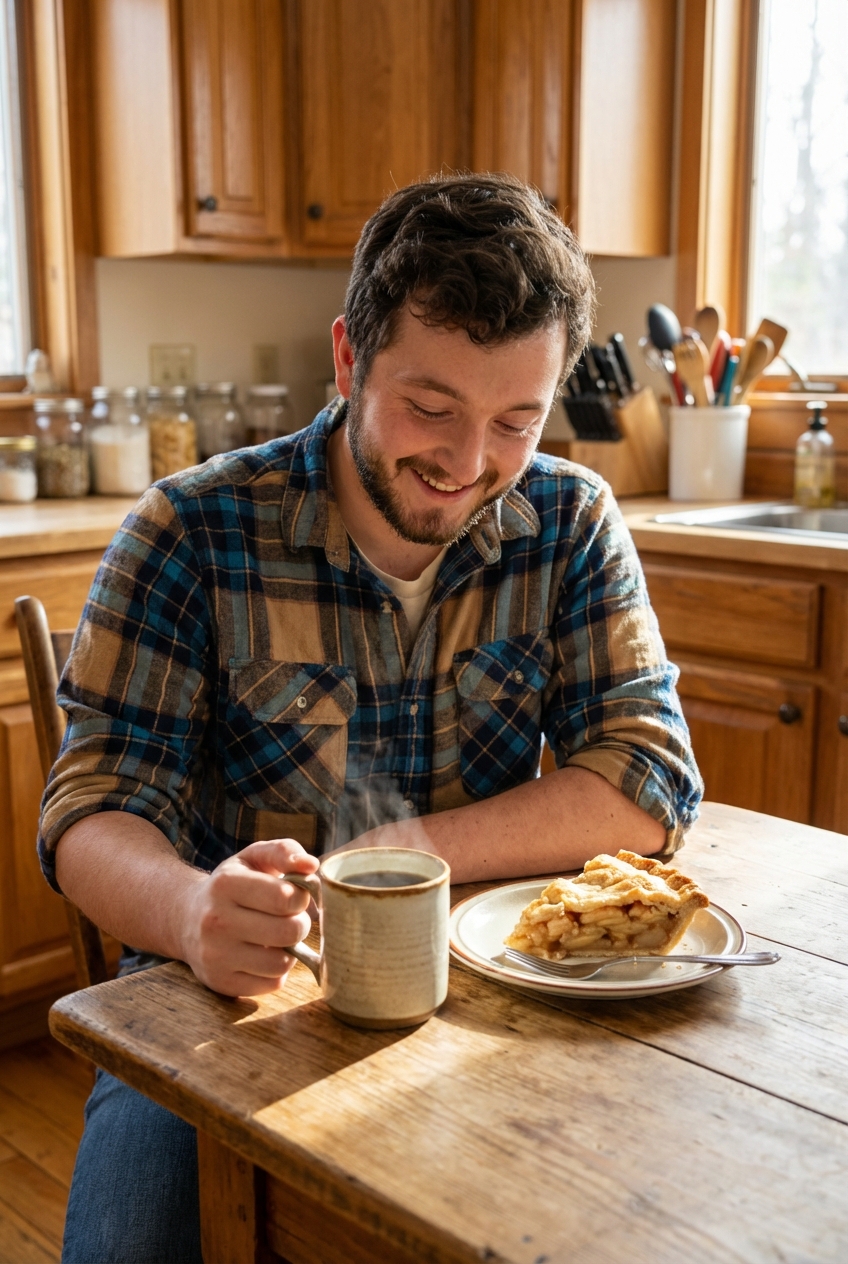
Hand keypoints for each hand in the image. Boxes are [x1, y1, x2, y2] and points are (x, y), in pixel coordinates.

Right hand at [181, 838, 318, 996]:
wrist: (187, 919)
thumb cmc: (233, 885)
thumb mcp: (253, 858)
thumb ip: (285, 851)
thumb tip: (311, 865)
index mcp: (226, 884)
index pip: (285, 897)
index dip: (301, 897)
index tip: (294, 896)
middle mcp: (216, 920)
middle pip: (288, 931)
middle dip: (300, 924)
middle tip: (290, 918)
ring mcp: (215, 955)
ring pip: (282, 963)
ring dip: (290, 950)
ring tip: (276, 937)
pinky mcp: (220, 982)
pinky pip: (272, 984)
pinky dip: (276, 971)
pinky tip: (263, 955)